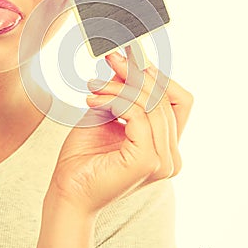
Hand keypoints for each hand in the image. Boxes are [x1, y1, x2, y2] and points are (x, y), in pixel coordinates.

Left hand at [47, 48, 192, 214]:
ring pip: (152, 104)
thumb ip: (124, 93)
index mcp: (166, 146)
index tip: (134, 57)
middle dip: (138, 74)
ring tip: (93, 87)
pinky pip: (138, 114)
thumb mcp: (109, 114)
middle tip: (112, 58)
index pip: (180, 101)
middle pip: (167, 98)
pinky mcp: (149, 160)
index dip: (160, 77)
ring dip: (120, 88)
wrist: (67, 189)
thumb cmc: (86, 155)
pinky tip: (93, 102)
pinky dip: (116, 101)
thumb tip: (128, 62)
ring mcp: (164, 161)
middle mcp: (172, 156)